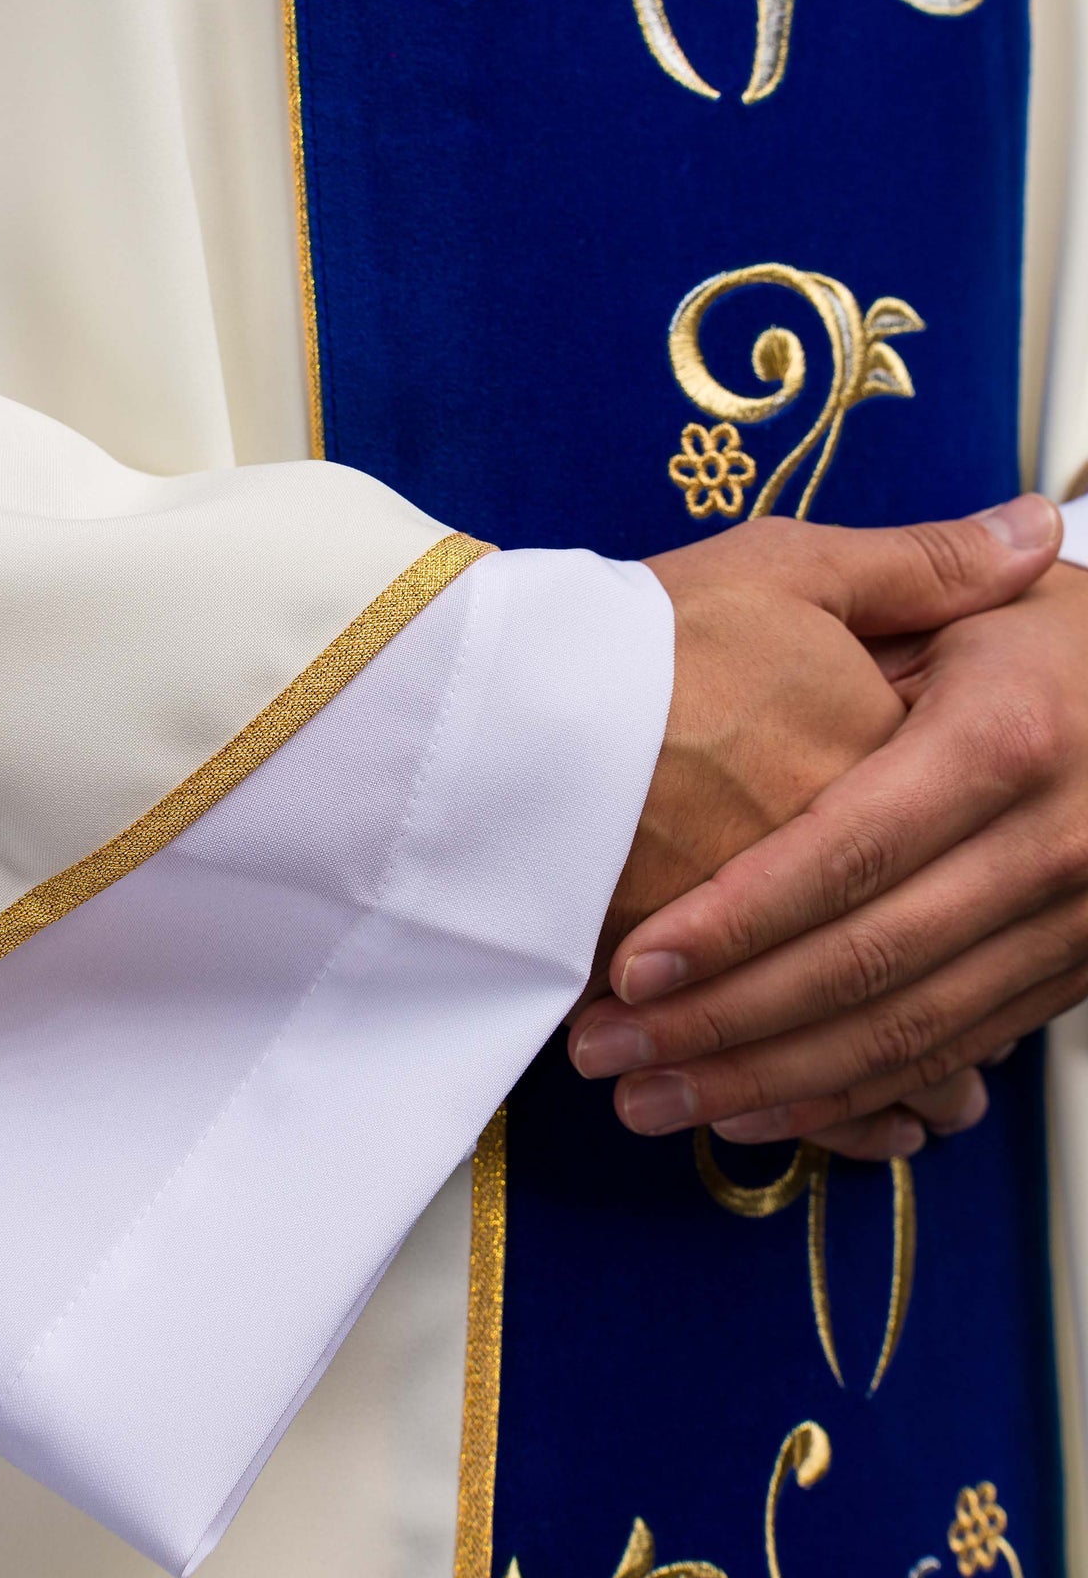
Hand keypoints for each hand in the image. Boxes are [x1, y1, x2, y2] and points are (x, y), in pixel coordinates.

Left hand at [580, 502, 1076, 1160]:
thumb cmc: (1064, 642)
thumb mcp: (988, 596)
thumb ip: (919, 574)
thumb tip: (859, 537)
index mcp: (1005, 742)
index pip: (849, 853)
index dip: (737, 922)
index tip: (632, 966)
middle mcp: (1048, 848)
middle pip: (864, 966)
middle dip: (722, 1023)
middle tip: (605, 1051)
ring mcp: (1071, 926)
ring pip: (902, 1035)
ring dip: (766, 1081)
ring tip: (649, 1100)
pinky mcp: (1071, 976)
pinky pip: (948, 1053)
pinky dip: (848, 1094)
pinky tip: (754, 1110)